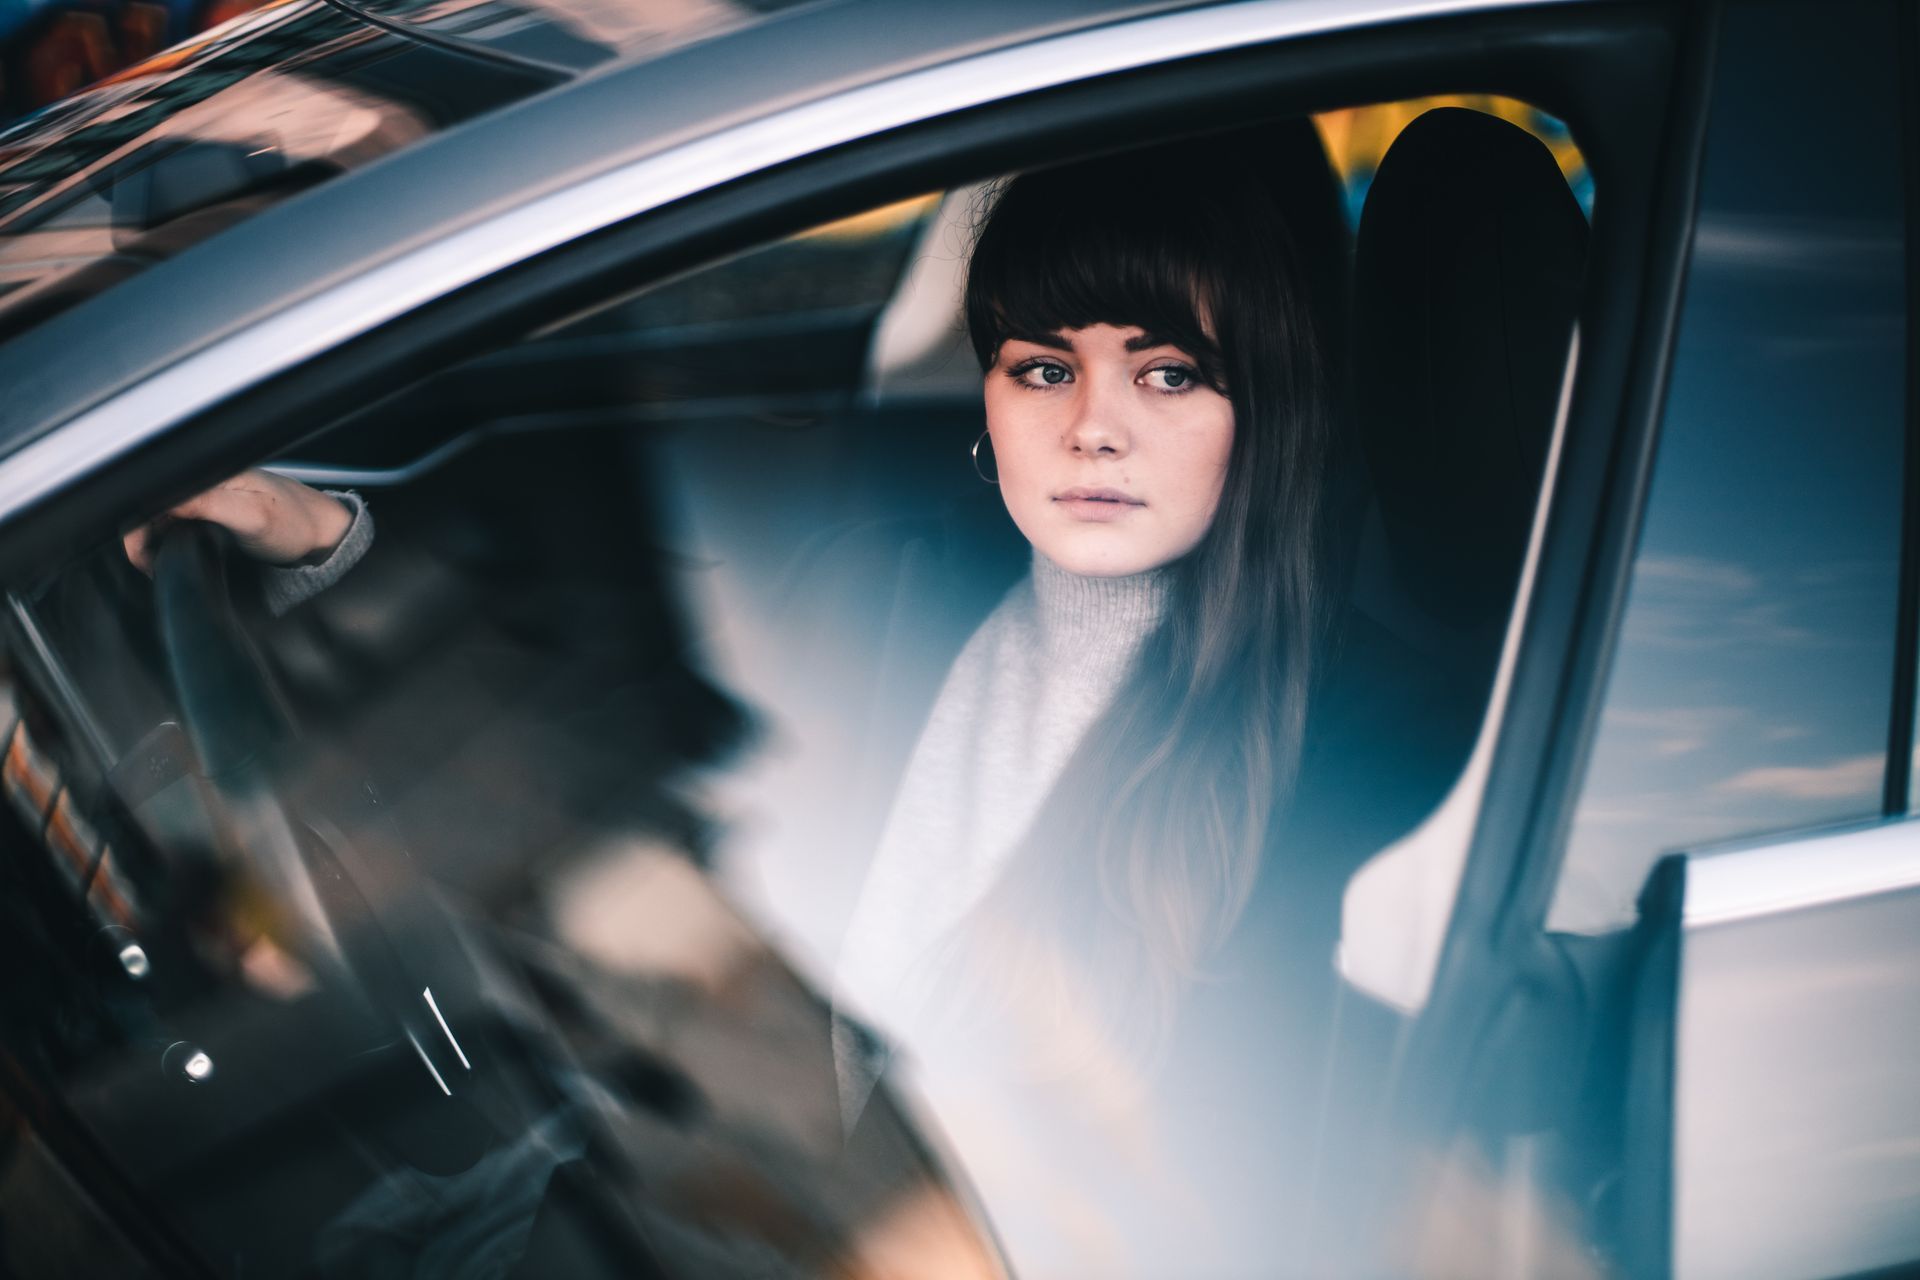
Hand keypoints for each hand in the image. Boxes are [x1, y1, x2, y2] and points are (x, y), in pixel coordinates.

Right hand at [124, 470, 352, 573]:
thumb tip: (162, 501)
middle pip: (150, 506)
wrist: (322, 537)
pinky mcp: (210, 515)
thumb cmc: (297, 523)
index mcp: (210, 473)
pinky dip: (167, 544)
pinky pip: (175, 526)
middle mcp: (204, 482)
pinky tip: (173, 559)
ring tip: (160, 567)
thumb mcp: (252, 515)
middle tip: (152, 567)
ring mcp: (206, 498)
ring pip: (159, 518)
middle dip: (141, 537)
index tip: (142, 553)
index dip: (139, 524)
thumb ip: (207, 504)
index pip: (153, 492)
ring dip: (152, 543)